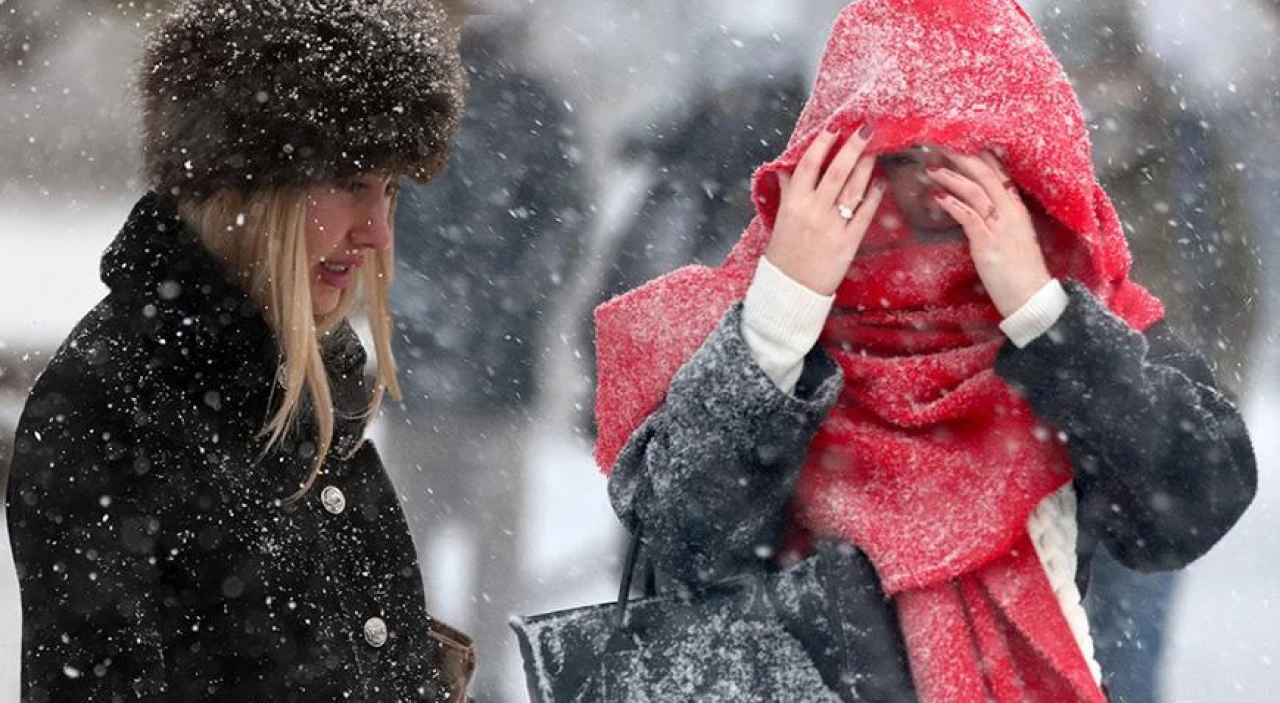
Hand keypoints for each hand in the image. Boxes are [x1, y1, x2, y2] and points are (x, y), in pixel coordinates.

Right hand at [767, 124, 886, 295]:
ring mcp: (833, 227)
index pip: (809, 165)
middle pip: (837, 171)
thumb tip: (787, 168)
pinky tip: (879, 183)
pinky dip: (873, 196)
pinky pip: (865, 214)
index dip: (822, 143)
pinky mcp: (849, 242)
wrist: (791, 288)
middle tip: (866, 129)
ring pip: (853, 189)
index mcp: (794, 203)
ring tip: (873, 151)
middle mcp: (814, 212)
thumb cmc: (784, 252)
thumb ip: (787, 191)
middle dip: (852, 147)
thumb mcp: (780, 219)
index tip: (835, 128)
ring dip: (866, 167)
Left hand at [928, 150, 1051, 316]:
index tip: (960, 142)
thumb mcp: (1011, 238)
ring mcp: (1000, 226)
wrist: (1031, 297)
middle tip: (939, 144)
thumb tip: (978, 210)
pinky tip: (936, 196)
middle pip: (985, 174)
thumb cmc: (1019, 272)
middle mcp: (1010, 212)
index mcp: (1016, 209)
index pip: (999, 173)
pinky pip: (969, 216)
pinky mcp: (988, 242)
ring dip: (951, 176)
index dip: (979, 156)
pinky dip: (951, 203)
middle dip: (961, 156)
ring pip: (975, 190)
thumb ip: (997, 221)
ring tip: (931, 168)